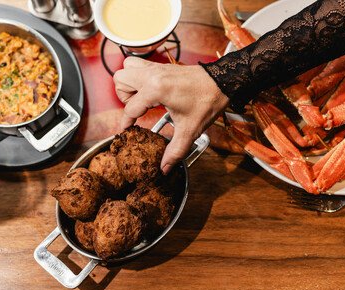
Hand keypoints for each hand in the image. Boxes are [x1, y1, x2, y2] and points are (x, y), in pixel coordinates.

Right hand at [113, 56, 228, 173]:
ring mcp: (157, 68)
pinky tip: (151, 91)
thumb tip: (164, 168)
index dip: (126, 122)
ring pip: (127, 68)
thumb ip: (175, 151)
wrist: (223, 82)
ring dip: (129, 83)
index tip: (127, 131)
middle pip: (121, 80)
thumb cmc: (207, 102)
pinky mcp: (162, 66)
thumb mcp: (190, 130)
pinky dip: (138, 76)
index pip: (130, 107)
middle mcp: (153, 75)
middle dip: (125, 98)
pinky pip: (139, 65)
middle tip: (138, 110)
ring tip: (141, 99)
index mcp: (156, 89)